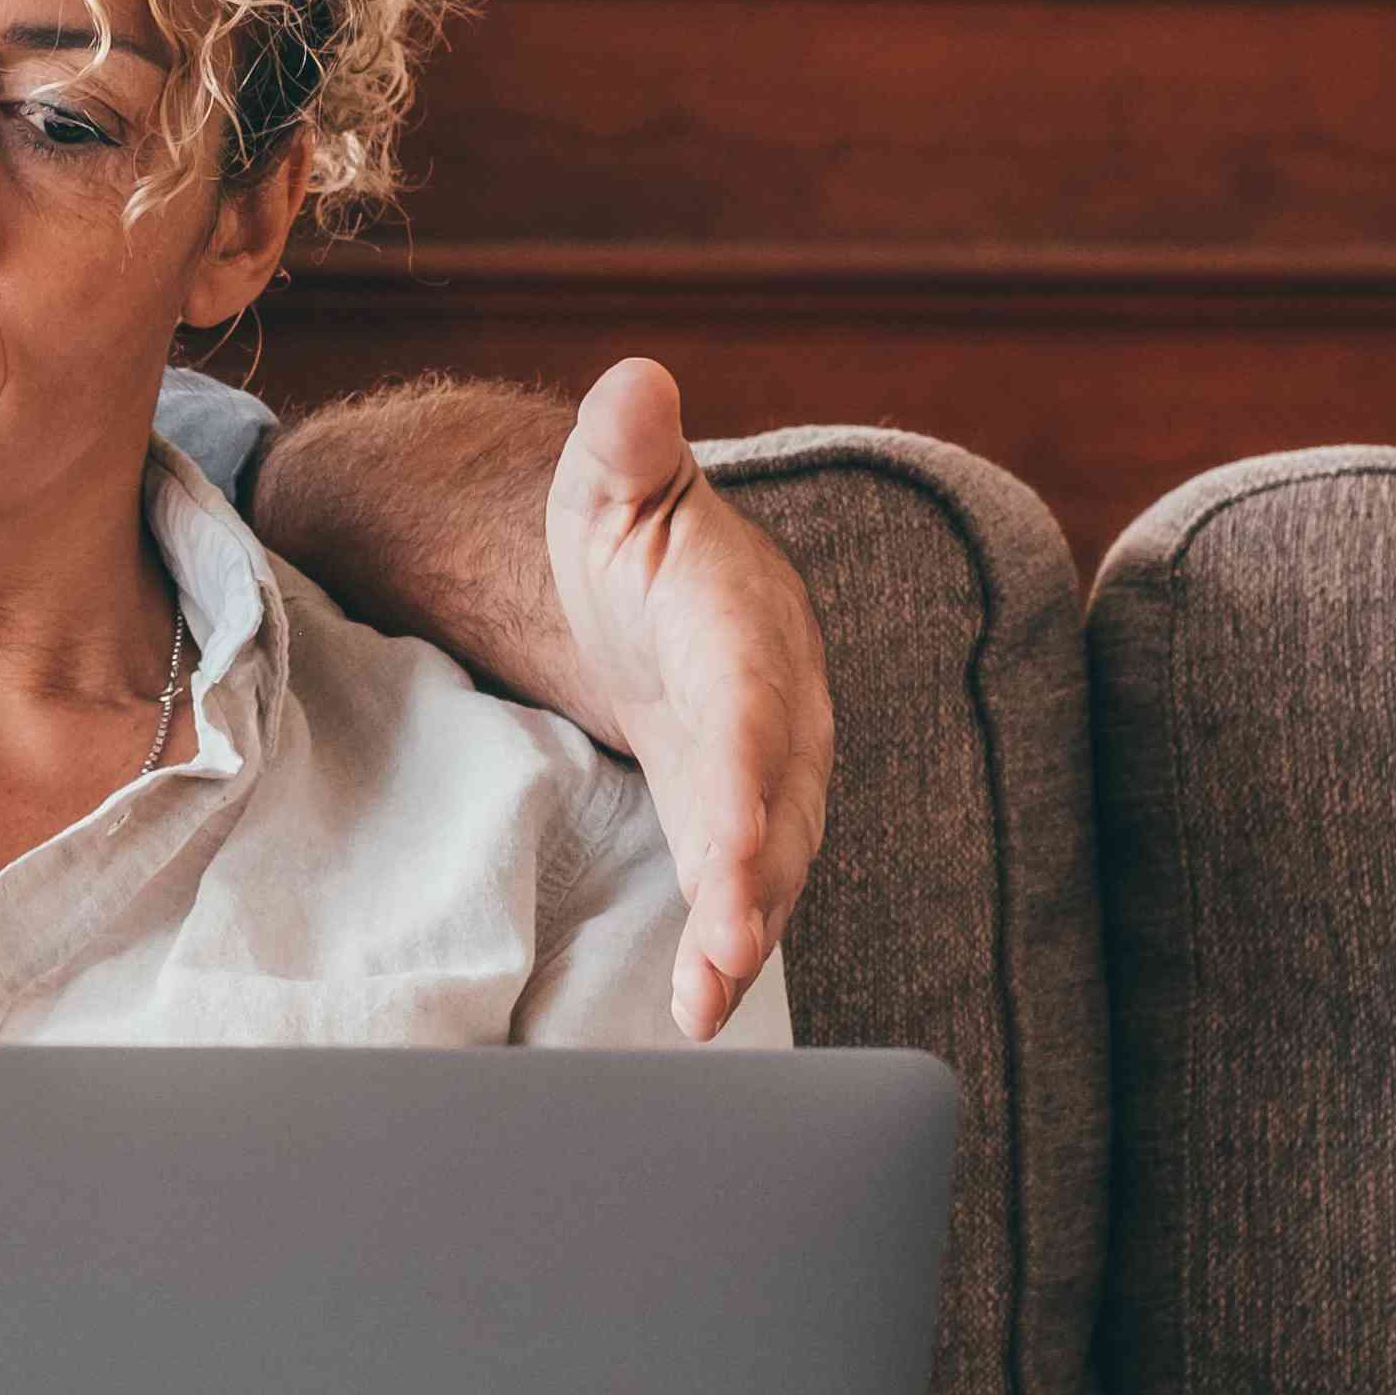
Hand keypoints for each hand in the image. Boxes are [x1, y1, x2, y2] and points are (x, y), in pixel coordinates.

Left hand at [543, 358, 832, 1039]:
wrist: (661, 593)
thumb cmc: (635, 534)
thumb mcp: (614, 483)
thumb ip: (625, 444)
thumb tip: (634, 382)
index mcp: (744, 623)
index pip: (755, 705)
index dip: (750, 773)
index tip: (730, 839)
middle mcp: (777, 705)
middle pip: (781, 799)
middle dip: (759, 877)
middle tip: (727, 950)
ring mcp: (767, 771)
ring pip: (775, 859)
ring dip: (746, 933)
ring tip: (708, 1003)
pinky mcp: (736, 820)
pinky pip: (745, 888)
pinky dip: (728, 949)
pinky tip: (698, 1011)